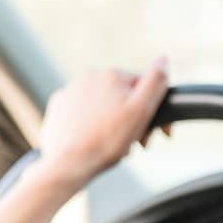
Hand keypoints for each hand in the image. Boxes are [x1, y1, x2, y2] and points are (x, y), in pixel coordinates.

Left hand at [37, 56, 171, 194]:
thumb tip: (163, 59)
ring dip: (112, 122)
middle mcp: (88, 77)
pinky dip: (90, 125)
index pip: (143, 87)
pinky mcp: (58, 107)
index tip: (158, 133)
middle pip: (121, 97)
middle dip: (132, 118)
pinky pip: (82, 114)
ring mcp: (70, 91)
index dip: (152, 110)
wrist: (68, 162)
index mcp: (112, 75)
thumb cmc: (107, 140)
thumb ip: (155, 82)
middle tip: (136, 144)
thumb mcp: (141, 110)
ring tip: (114, 146)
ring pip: (102, 106)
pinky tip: (94, 140)